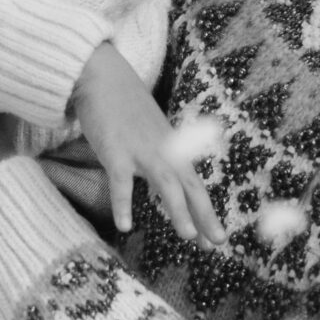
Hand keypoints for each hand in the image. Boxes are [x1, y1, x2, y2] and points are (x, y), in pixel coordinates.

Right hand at [71, 41, 223, 246]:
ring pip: (166, 183)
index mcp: (172, 148)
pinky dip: (123, 204)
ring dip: (179, 210)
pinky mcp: (115, 151)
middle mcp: (163, 150)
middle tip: (218, 243)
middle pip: (189, 186)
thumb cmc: (124, 105)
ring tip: (188, 236)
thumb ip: (160, 153)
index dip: (207, 211)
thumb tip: (167, 177)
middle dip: (205, 216)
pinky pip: (121, 182)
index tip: (217, 238)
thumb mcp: (151, 130)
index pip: (194, 184)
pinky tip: (125, 226)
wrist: (102, 76)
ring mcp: (140, 150)